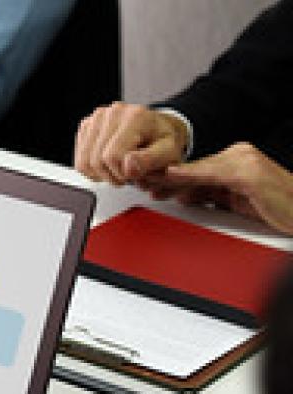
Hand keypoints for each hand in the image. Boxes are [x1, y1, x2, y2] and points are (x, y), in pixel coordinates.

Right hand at [74, 102, 189, 185]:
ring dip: (100, 174)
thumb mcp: (169, 153)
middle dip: (111, 175)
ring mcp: (97, 117)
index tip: (134, 174)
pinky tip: (107, 164)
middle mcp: (113, 112)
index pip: (112, 156)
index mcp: (135, 117)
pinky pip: (79, 159)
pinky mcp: (86, 125)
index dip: (122, 174)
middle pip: (96, 161)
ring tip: (117, 169)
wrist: (156, 128)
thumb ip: (150, 161)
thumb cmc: (162, 141)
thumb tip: (127, 167)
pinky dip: (92, 169)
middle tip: (127, 173)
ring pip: (83, 162)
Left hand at [144, 143, 292, 234]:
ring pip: (199, 170)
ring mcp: (246, 162)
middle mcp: (240, 157)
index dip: (169, 176)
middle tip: (139, 181)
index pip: (196, 170)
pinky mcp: (250, 174)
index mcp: (236, 162)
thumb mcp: (236, 203)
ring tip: (146, 181)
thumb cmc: (278, 211)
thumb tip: (182, 195)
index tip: (146, 180)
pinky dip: (191, 175)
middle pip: (194, 169)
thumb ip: (212, 195)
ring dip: (171, 177)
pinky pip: (214, 174)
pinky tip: (172, 175)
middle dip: (165, 177)